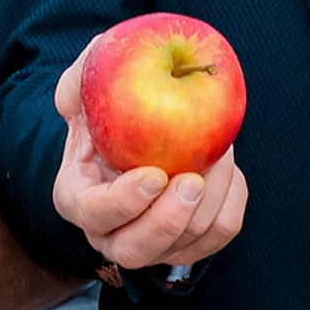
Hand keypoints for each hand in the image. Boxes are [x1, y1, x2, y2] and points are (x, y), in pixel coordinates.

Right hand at [49, 40, 248, 268]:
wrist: (140, 130)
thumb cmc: (108, 106)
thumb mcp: (87, 84)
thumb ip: (85, 74)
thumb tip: (100, 59)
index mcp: (78, 198)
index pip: (94, 214)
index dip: (124, 202)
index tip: (154, 174)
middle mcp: (110, 233)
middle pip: (137, 249)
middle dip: (169, 219)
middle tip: (194, 180)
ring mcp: (152, 244)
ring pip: (186, 242)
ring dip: (211, 198)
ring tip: (219, 153)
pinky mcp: (190, 240)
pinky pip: (220, 232)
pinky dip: (231, 201)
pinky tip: (228, 169)